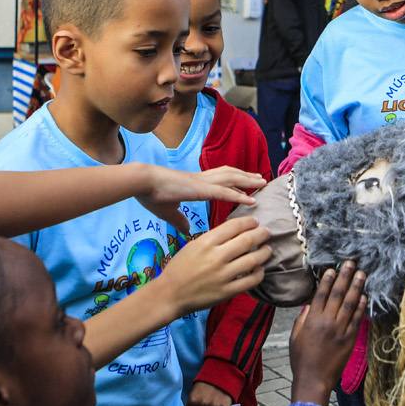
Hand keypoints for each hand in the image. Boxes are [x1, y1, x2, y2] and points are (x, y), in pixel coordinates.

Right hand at [136, 165, 264, 235]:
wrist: (142, 184)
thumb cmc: (150, 196)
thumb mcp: (168, 212)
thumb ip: (179, 220)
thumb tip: (186, 231)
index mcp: (194, 184)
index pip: (218, 179)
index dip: (232, 180)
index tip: (243, 183)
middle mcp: (201, 180)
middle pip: (229, 175)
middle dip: (245, 176)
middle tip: (260, 178)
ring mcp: (202, 183)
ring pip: (231, 179)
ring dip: (248, 181)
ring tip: (262, 183)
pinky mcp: (200, 189)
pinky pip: (225, 192)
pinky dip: (239, 195)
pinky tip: (250, 199)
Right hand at [158, 216, 271, 314]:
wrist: (170, 295)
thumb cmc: (179, 268)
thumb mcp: (193, 246)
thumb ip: (213, 238)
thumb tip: (236, 231)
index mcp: (206, 243)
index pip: (234, 226)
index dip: (249, 222)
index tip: (255, 222)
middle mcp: (216, 257)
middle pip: (247, 240)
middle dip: (261, 234)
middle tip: (267, 232)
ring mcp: (223, 275)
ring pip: (253, 260)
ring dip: (264, 253)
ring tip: (267, 249)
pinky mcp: (227, 292)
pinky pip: (251, 281)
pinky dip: (259, 273)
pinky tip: (259, 269)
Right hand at [289, 262, 365, 405]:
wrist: (313, 380)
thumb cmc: (301, 360)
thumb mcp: (295, 337)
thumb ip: (302, 319)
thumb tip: (310, 305)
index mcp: (312, 320)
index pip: (321, 294)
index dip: (328, 280)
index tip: (333, 269)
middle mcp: (327, 323)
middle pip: (338, 294)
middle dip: (344, 277)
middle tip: (351, 263)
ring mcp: (340, 331)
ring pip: (350, 304)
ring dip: (356, 287)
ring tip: (361, 274)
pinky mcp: (349, 340)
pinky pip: (357, 320)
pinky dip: (361, 307)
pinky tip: (364, 297)